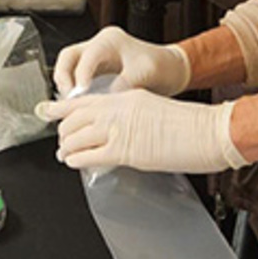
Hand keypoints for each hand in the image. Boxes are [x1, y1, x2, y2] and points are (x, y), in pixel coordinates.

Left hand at [36, 88, 241, 173]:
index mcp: (128, 96)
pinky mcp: (126, 151)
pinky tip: (72, 162)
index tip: (48, 110)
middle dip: (63, 130)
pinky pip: (90, 155)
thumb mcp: (154, 108)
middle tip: (60, 139)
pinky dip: (77, 159)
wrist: (209, 131)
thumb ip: (132, 115)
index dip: (62, 107)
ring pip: (78, 136)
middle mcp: (119, 109)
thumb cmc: (191, 124)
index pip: (85, 99)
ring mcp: (121, 129)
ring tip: (64, 153)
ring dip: (67, 146)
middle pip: (76, 118)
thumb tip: (118, 128)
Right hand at [54, 25, 189, 97]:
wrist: (171, 71)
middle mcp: (99, 46)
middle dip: (63, 78)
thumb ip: (125, 83)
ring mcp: (95, 59)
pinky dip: (74, 92)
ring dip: (67, 86)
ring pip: (69, 67)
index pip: (86, 56)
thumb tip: (105, 98)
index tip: (80, 94)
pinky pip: (77, 79)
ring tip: (71, 105)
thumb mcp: (145, 73)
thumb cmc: (161, 66)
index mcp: (110, 39)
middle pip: (68, 57)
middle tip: (68, 99)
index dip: (81, 75)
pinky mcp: (96, 72)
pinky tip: (80, 106)